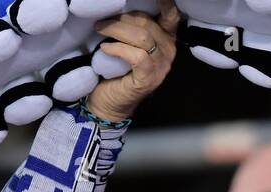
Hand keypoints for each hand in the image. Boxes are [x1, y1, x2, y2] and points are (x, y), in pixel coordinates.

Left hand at [85, 0, 180, 123]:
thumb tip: (120, 6)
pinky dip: (118, 48)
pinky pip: (136, 55)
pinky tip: (105, 48)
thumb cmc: (116, 71)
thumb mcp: (128, 44)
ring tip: (99, 29)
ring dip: (116, 29)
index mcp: (166, 39)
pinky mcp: (149, 78)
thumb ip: (133, 28)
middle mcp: (168, 51)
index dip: (165, 3)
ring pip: (141, 37)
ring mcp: (160, 66)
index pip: (171, 16)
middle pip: (147, 23)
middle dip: (122, 18)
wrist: (109, 103)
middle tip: (101, 21)